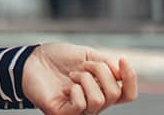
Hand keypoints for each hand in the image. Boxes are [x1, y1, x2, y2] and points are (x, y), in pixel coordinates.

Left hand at [21, 42, 137, 114]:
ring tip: (71, 75)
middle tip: (82, 65)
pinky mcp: (63, 114)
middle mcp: (93, 103)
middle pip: (115, 94)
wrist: (32, 60)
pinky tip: (65, 87)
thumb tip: (121, 74)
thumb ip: (106, 65)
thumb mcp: (86, 55)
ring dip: (85, 80)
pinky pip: (81, 106)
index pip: (128, 94)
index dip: (130, 78)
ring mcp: (79, 111)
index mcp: (102, 89)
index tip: (121, 58)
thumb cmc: (58, 58)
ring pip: (99, 101)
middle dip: (100, 72)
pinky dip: (75, 91)